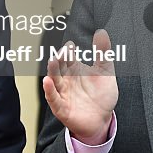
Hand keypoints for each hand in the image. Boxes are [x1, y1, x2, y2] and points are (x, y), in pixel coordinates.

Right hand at [42, 28, 117, 143]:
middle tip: (62, 52)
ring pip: (54, 79)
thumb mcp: (105, 72)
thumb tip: (101, 32)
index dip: (68, 50)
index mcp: (74, 69)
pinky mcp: (61, 107)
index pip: (68, 56)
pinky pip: (53, 97)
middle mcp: (66, 79)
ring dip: (52, 70)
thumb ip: (103, 53)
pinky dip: (49, 90)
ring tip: (52, 61)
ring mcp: (63, 92)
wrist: (102, 120)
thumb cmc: (101, 96)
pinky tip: (47, 81)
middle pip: (59, 66)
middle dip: (59, 58)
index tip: (71, 45)